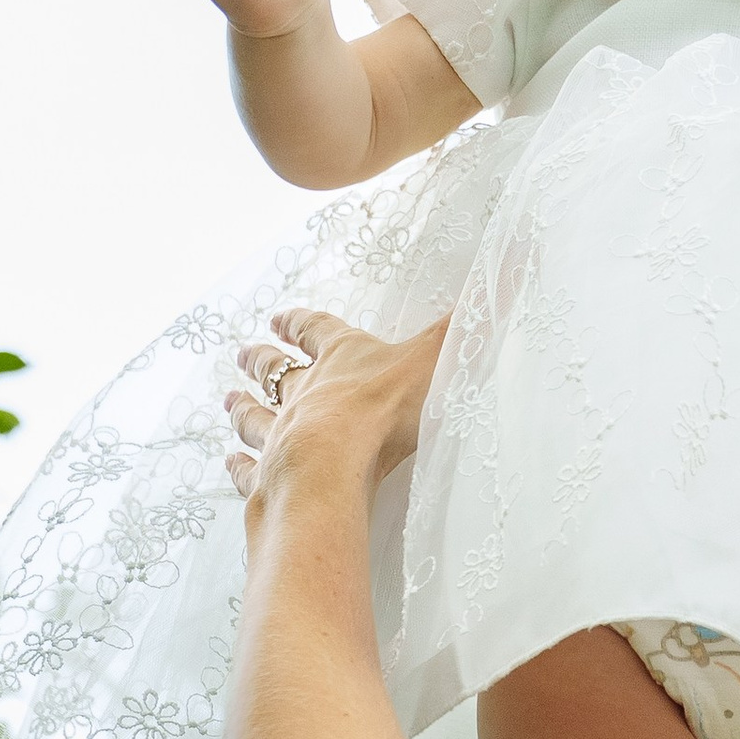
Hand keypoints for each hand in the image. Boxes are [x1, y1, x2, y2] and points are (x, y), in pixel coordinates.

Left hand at [225, 309, 448, 502]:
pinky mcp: (272, 476)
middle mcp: (305, 394)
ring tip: (229, 399)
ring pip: (256, 416)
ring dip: (242, 406)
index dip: (300, 323)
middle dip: (262, 360)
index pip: (316, 332)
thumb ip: (468, 320)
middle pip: (276, 371)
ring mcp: (283, 435)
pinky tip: (230, 462)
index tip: (280, 318)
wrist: (338, 461)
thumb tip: (510, 262)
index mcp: (342, 361)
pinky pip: (249, 470)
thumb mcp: (438, 353)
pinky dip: (238, 466)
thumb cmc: (387, 407)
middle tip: (242, 353)